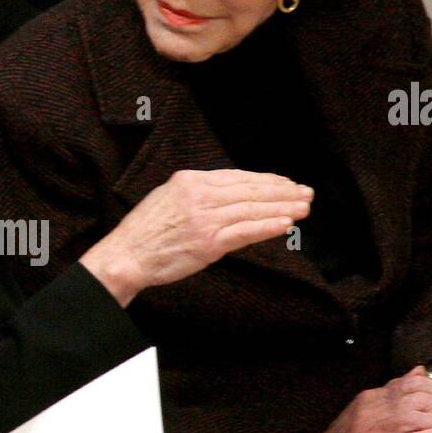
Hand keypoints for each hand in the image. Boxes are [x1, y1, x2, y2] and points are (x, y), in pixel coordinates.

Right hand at [79, 168, 312, 307]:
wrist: (126, 255)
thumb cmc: (144, 232)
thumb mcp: (167, 197)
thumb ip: (197, 193)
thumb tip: (228, 194)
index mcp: (190, 180)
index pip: (238, 177)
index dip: (266, 180)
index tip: (284, 183)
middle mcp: (200, 194)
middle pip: (251, 190)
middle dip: (282, 191)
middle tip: (305, 193)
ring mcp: (205, 218)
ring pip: (253, 209)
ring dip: (282, 208)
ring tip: (303, 208)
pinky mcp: (209, 242)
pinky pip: (246, 231)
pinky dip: (268, 226)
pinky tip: (285, 224)